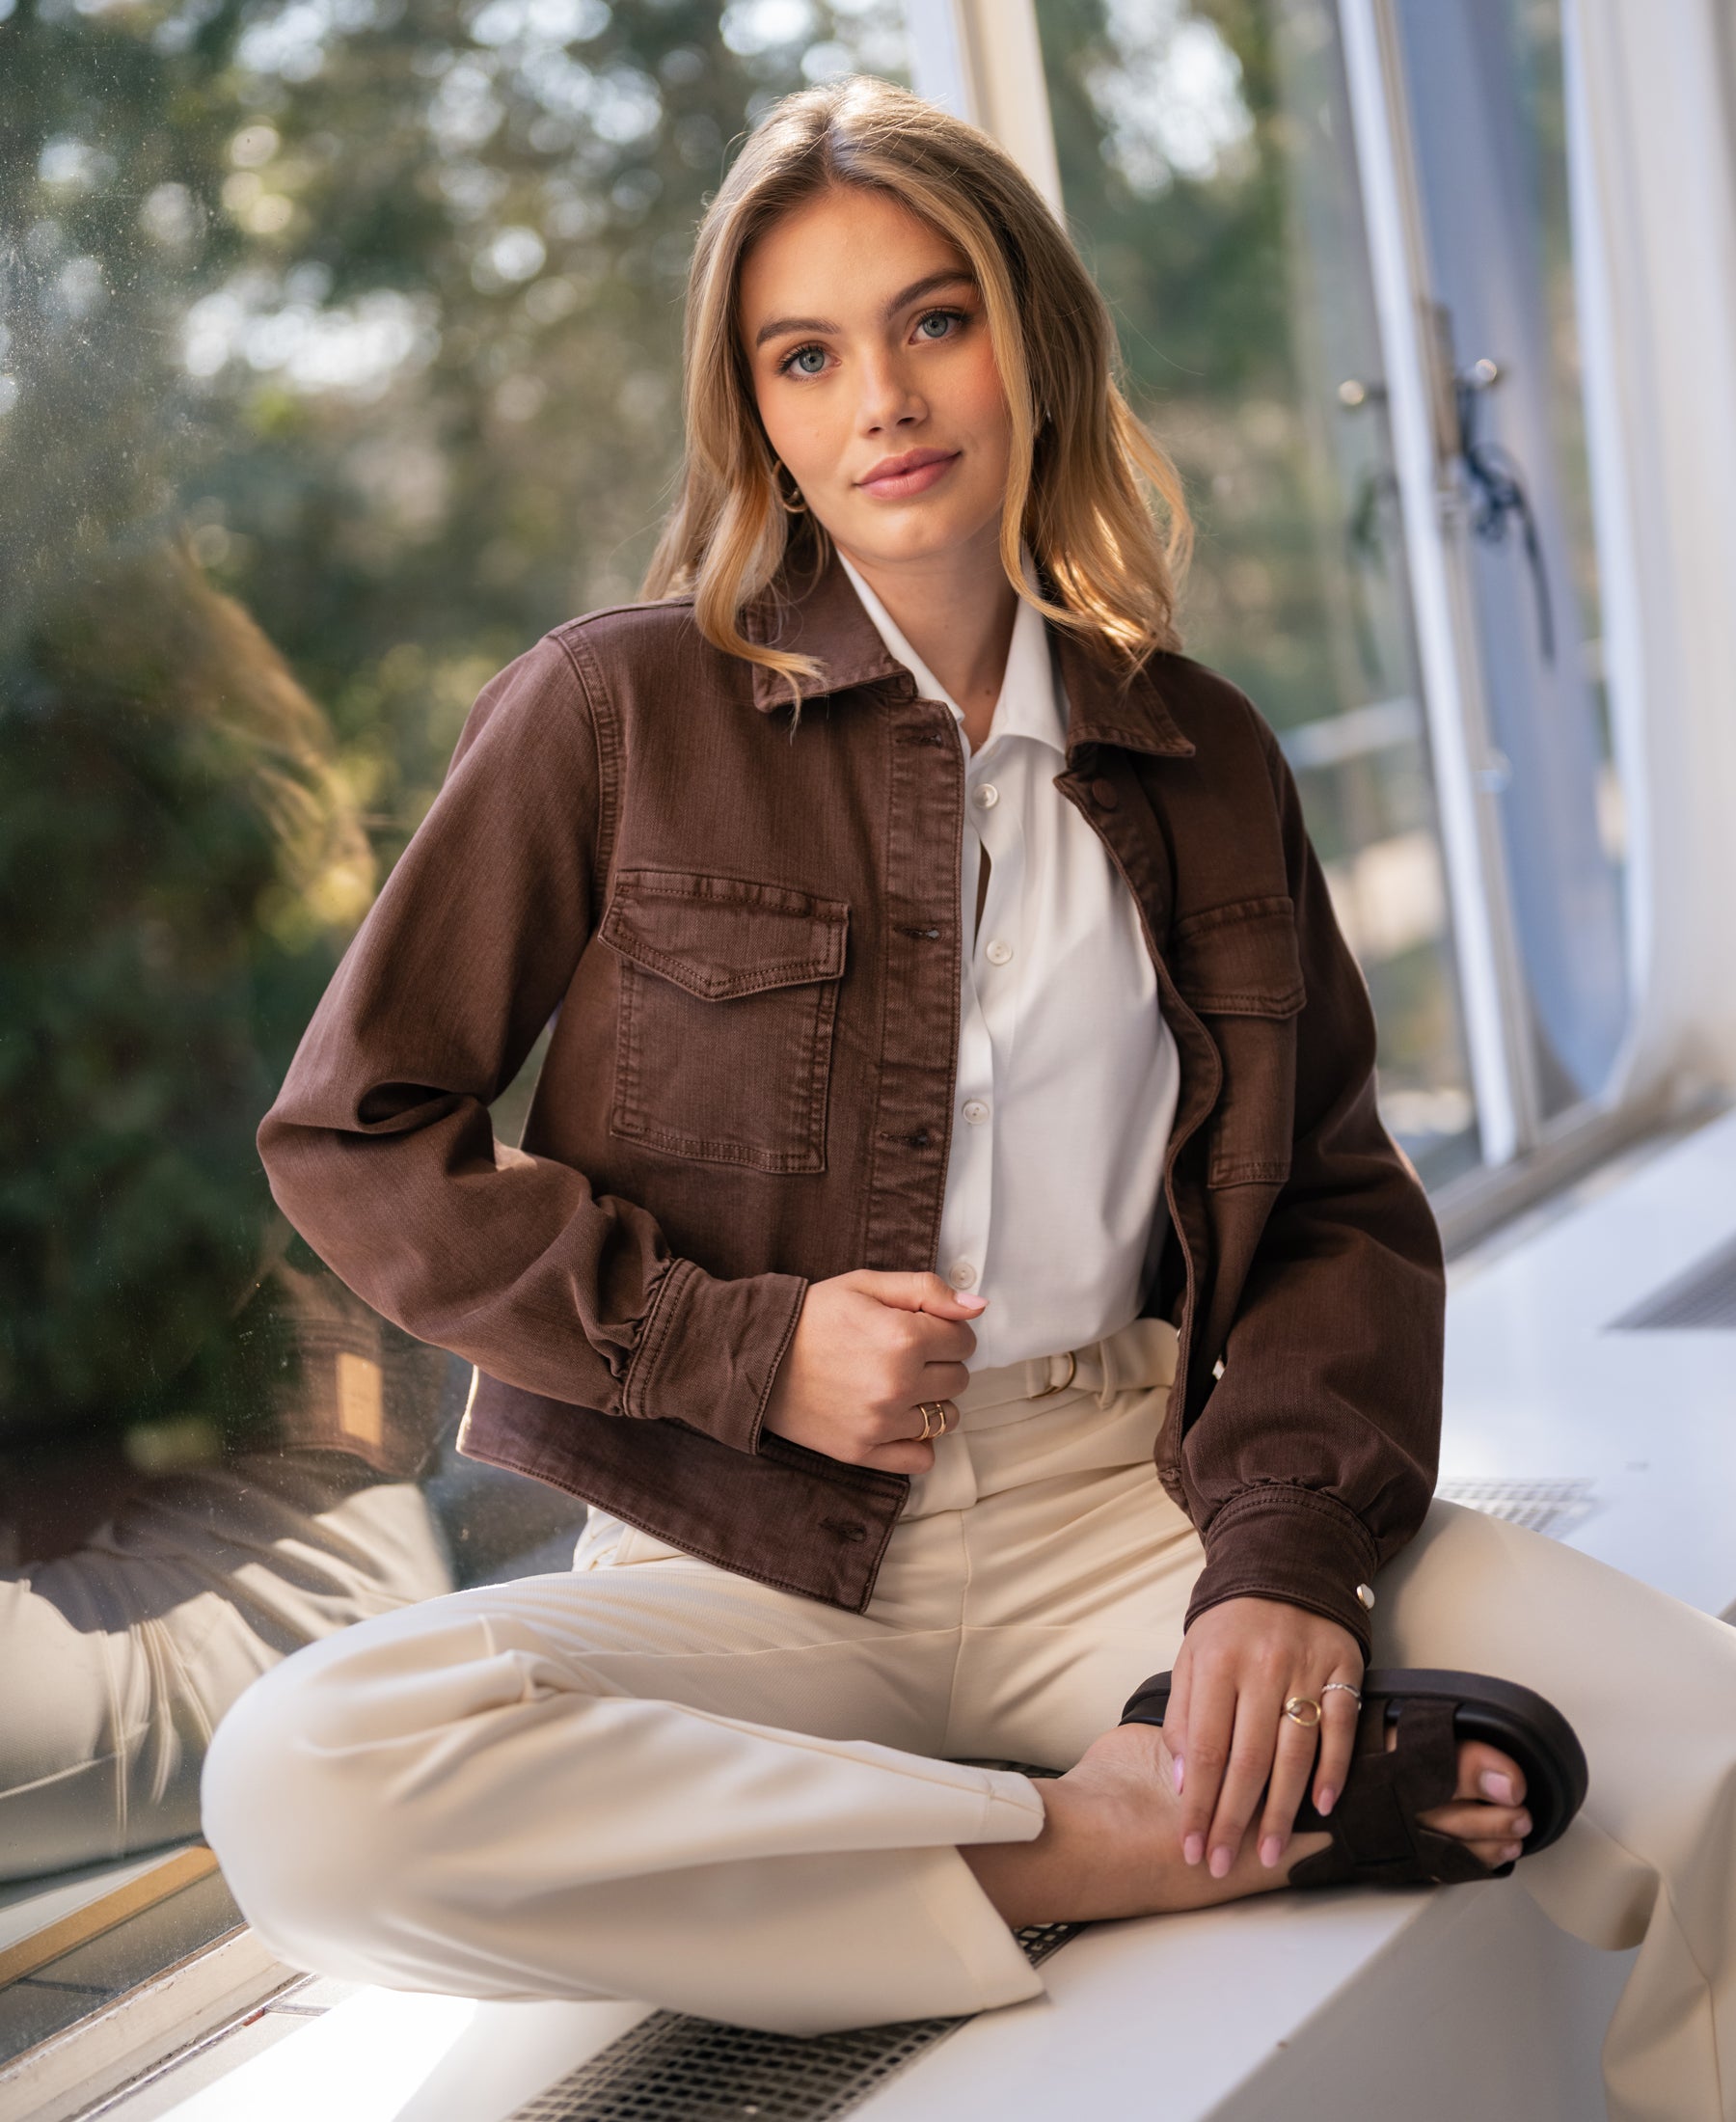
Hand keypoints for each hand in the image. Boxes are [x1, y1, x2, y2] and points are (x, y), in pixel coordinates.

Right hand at [761, 1270, 985, 1473]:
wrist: (753, 1356)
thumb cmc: (811, 1316)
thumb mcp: (866, 1285)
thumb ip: (926, 1291)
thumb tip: (977, 1308)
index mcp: (903, 1338)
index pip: (964, 1341)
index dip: (947, 1331)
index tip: (923, 1329)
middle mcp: (897, 1385)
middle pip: (958, 1380)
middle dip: (940, 1364)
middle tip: (906, 1355)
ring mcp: (880, 1424)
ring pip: (945, 1419)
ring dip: (932, 1402)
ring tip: (899, 1386)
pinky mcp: (862, 1453)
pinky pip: (921, 1459)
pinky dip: (917, 1442)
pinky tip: (896, 1419)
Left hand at [1164, 1595, 1362, 1877]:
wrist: (1285, 1565)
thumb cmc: (1230, 1625)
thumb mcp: (1191, 1657)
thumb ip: (1183, 1716)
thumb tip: (1184, 1782)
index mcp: (1216, 1663)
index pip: (1205, 1749)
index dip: (1197, 1804)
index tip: (1189, 1845)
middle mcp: (1262, 1668)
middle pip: (1247, 1760)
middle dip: (1232, 1820)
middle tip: (1221, 1863)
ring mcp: (1306, 1669)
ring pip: (1294, 1754)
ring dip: (1280, 1812)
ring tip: (1266, 1854)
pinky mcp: (1344, 1669)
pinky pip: (1341, 1729)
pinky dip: (1334, 1772)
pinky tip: (1321, 1809)